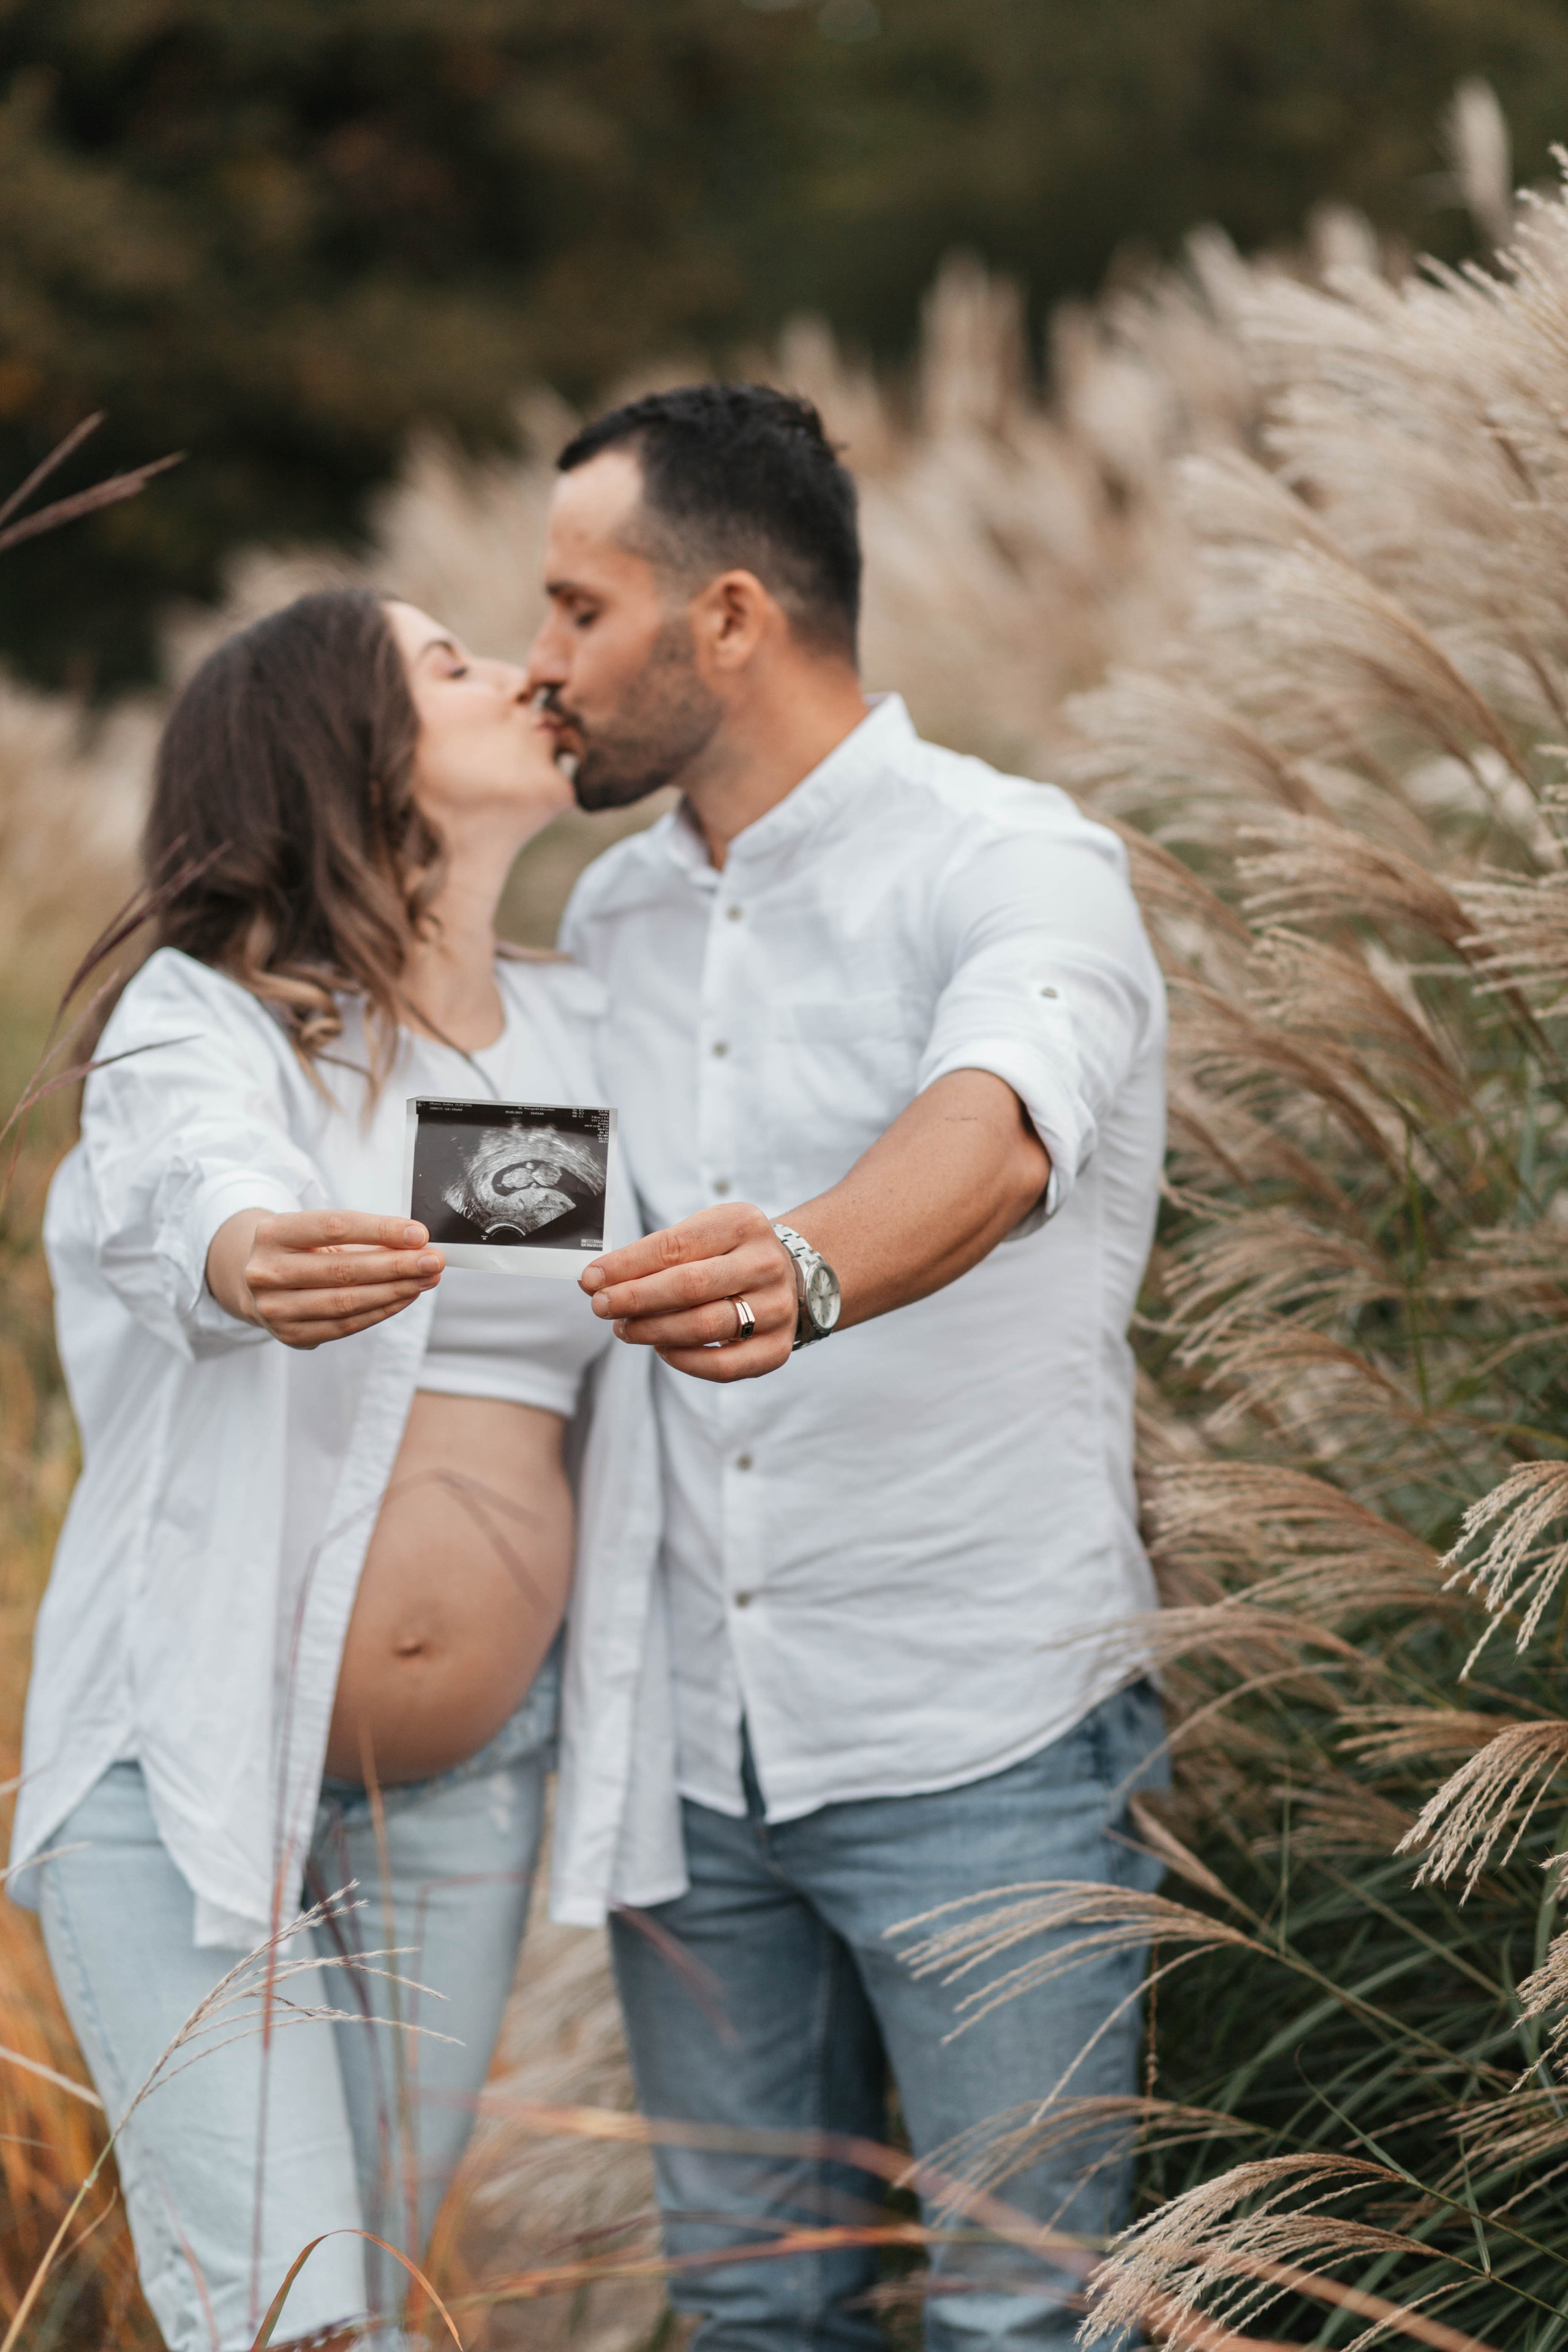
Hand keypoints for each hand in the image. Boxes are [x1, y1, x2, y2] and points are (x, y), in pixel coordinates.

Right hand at [206, 1209, 443, 1349]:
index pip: (334, 1228)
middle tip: (434, 1260)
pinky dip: (381, 1311)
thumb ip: (359, 1235)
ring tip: (427, 1279)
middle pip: (344, 1270)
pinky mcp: (290, 1335)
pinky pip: (346, 1325)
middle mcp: (266, 1272)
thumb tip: (415, 1244)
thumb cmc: (298, 1250)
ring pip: (347, 1302)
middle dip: (397, 1265)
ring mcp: (274, 1309)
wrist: (253, 1282)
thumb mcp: (315, 1232)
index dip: (380, 1231)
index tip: (419, 1234)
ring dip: (396, 1290)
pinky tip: (405, 1297)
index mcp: (272, 1233)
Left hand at [580, 1204, 797, 1381]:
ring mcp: (777, 1308)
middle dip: (635, 1298)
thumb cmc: (727, 1254)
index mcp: (743, 1224)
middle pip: (689, 1286)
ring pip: (704, 1326)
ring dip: (653, 1331)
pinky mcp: (777, 1348)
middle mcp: (765, 1264)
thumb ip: (653, 1255)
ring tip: (624, 1328)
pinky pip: (724, 1365)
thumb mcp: (700, 1235)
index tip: (590, 1279)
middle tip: (601, 1307)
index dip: (626, 1265)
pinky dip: (684, 1360)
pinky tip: (660, 1349)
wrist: (788, 1275)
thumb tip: (595, 1280)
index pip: (674, 1245)